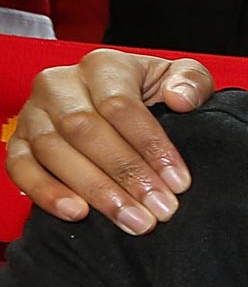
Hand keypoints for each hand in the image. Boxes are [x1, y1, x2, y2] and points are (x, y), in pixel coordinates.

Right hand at [6, 49, 213, 233]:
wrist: (118, 105)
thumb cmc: (153, 93)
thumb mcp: (179, 78)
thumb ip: (192, 81)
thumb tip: (180, 99)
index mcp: (103, 66)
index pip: (122, 106)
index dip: (151, 146)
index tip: (179, 182)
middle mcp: (60, 84)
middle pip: (86, 131)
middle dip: (127, 175)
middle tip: (158, 210)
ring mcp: (33, 113)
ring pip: (54, 152)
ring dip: (95, 191)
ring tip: (132, 220)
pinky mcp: (17, 140)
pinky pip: (20, 167)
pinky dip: (46, 192)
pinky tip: (77, 214)